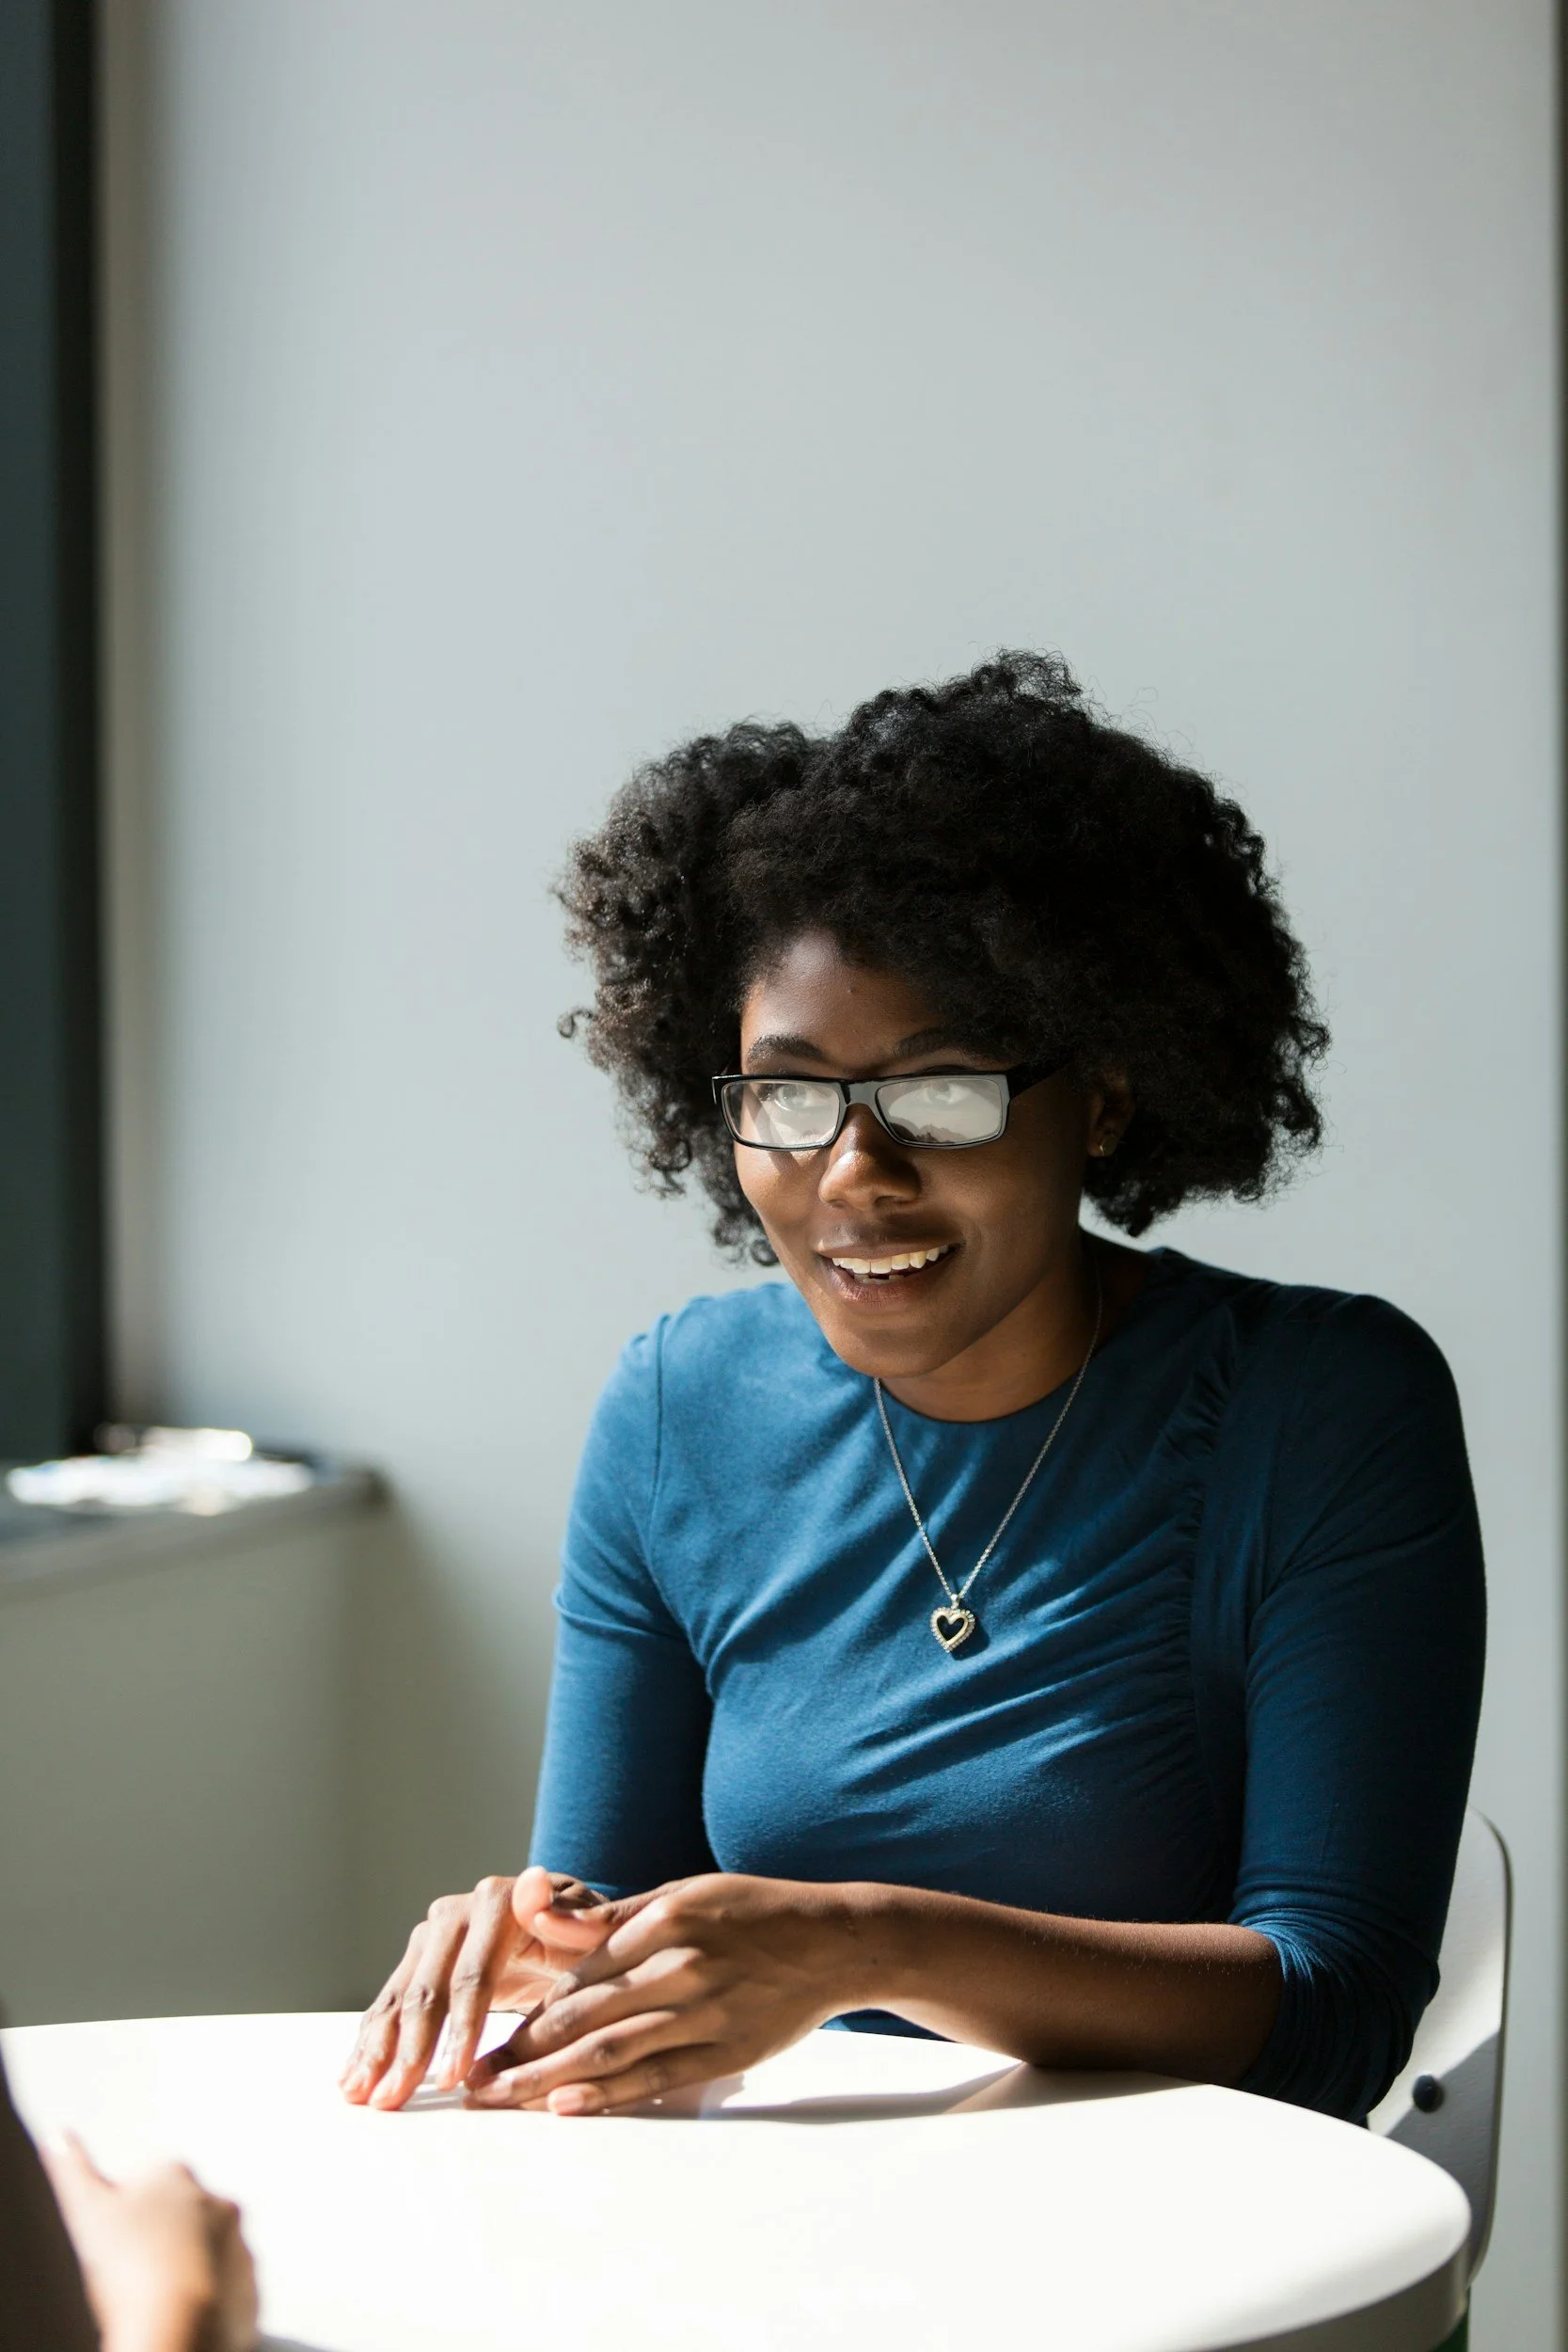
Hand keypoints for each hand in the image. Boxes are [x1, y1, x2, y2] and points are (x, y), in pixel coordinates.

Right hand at [42, 2133, 256, 2351]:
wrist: (177, 2327)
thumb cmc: (128, 2266)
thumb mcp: (87, 2210)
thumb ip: (71, 2169)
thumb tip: (58, 2134)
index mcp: (176, 2176)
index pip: (150, 2181)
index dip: (127, 2213)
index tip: (113, 2242)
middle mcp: (217, 2203)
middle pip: (183, 2216)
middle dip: (162, 2238)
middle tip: (132, 2274)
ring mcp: (239, 2247)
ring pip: (208, 2254)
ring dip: (187, 2270)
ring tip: (155, 2302)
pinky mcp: (250, 2290)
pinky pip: (227, 2293)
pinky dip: (207, 2303)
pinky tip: (180, 2319)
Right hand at [340, 1866, 610, 2107]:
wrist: (568, 1929)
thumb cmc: (591, 1940)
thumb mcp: (600, 1932)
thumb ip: (577, 1917)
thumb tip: (534, 1891)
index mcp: (499, 1902)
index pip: (473, 1975)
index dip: (461, 2029)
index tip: (454, 2078)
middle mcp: (456, 1912)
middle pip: (427, 1989)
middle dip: (411, 2050)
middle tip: (395, 2100)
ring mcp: (431, 1936)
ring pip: (400, 1998)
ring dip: (379, 2050)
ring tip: (363, 2096)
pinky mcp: (418, 1960)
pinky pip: (390, 2003)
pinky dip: (371, 2041)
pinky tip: (353, 2076)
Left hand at [465, 1871, 864, 2114]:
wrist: (832, 1944)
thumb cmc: (751, 1913)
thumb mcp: (684, 1892)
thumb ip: (612, 1916)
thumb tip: (539, 1915)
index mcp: (665, 1920)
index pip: (576, 1974)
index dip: (525, 2008)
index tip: (482, 2032)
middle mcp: (681, 1967)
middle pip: (582, 2018)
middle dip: (520, 2052)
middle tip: (472, 2081)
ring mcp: (704, 2014)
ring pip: (610, 2053)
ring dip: (546, 2080)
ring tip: (501, 2099)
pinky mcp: (726, 2053)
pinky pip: (656, 2079)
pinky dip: (607, 2096)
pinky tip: (565, 2106)